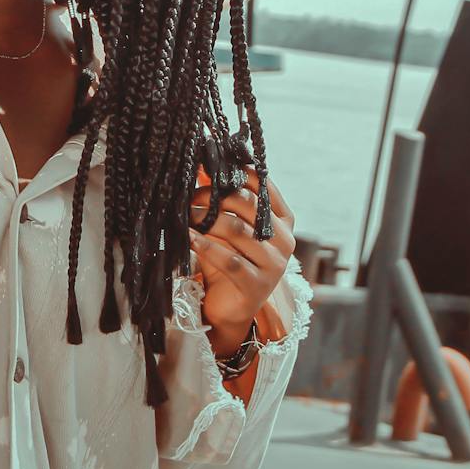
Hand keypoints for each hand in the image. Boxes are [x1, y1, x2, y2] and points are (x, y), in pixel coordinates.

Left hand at [186, 166, 295, 354]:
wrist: (230, 307)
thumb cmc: (229, 258)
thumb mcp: (227, 225)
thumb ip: (220, 196)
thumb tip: (201, 161)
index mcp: (283, 219)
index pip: (264, 185)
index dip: (236, 173)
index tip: (210, 168)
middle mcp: (285, 240)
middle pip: (248, 204)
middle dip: (215, 196)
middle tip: (189, 196)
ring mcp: (274, 264)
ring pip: (237, 230)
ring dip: (206, 219)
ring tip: (185, 215)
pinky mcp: (257, 285)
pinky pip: (229, 260)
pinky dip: (205, 246)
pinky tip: (189, 237)